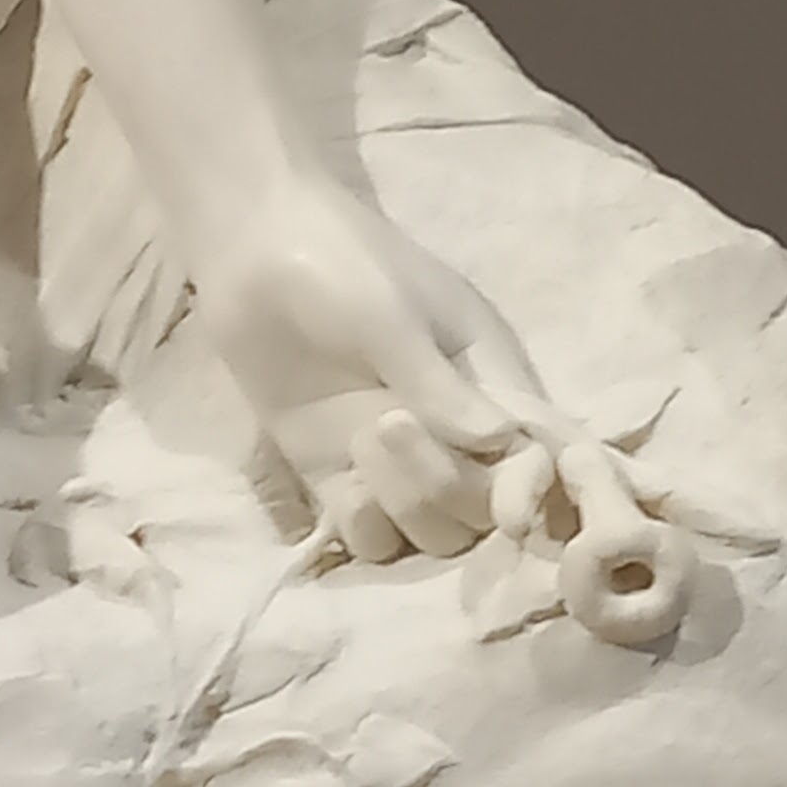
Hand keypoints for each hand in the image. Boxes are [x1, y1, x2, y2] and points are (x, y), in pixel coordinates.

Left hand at [189, 163, 542, 560]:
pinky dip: (364, 526)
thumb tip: (502, 442)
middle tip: (389, 427)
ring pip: (433, 532)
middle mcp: (452, 430)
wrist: (250, 250)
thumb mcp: (392, 314)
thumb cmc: (338, 262)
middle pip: (483, 508)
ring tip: (362, 442)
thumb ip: (439, 382)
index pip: (536, 454)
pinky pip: (369, 536)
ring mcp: (395, 460)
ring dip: (408, 508)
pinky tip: (341, 485)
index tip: (508, 511)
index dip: (532, 491)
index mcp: (489, 380)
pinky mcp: (336, 475)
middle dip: (448, 488)